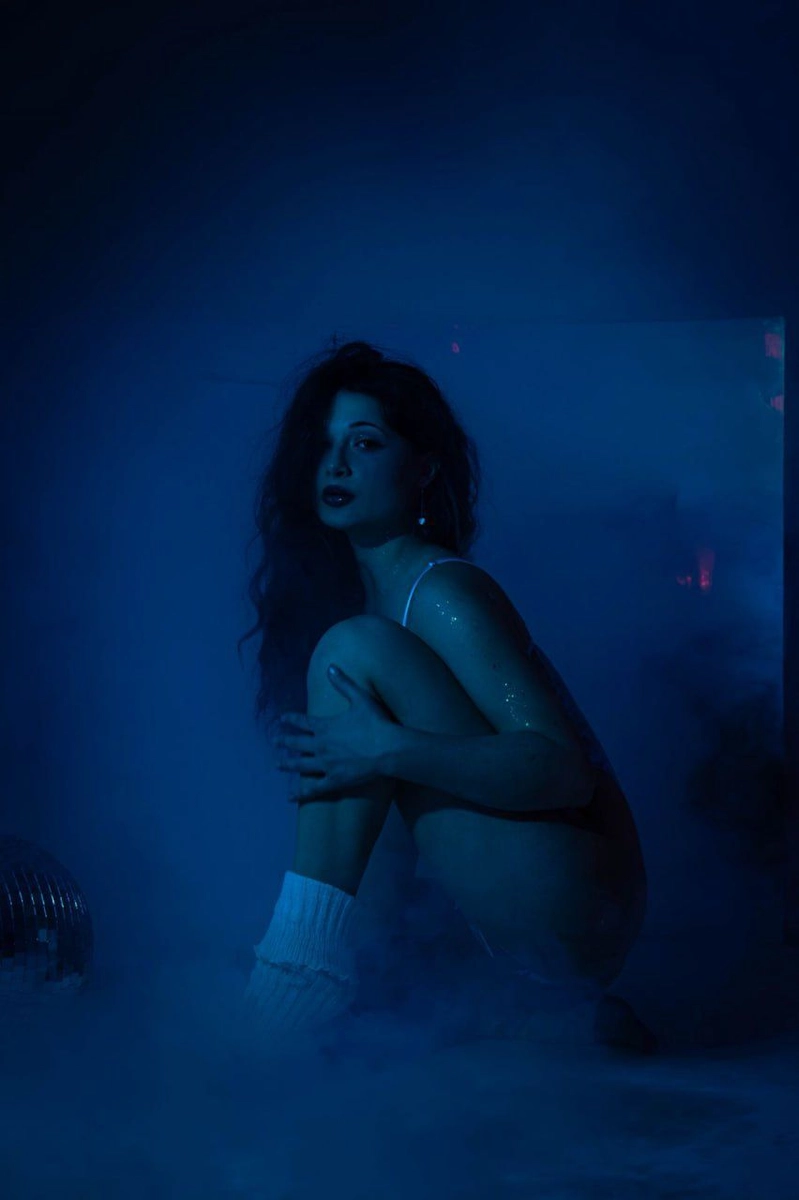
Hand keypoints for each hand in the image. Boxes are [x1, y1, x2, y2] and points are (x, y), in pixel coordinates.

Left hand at [273, 664, 395, 801]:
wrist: (387, 749)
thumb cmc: (376, 723)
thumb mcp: (360, 698)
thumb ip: (343, 683)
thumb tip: (330, 666)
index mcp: (325, 726)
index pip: (302, 721)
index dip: (291, 719)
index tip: (282, 718)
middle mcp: (320, 746)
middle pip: (297, 743)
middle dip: (284, 741)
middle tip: (274, 740)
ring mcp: (325, 765)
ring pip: (300, 765)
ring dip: (287, 764)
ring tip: (277, 764)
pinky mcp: (334, 780)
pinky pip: (313, 789)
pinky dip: (300, 793)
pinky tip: (290, 796)